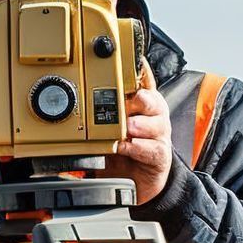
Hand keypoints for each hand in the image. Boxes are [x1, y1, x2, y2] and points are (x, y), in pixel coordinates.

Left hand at [102, 61, 172, 203]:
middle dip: (139, 99)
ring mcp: (159, 135)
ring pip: (156, 122)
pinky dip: (138, 147)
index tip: (132, 63)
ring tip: (127, 127)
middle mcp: (153, 116)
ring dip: (139, 124)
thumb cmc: (123, 148)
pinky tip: (126, 147)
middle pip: (152, 99)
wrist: (136, 180)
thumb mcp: (110, 126)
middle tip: (124, 104)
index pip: (144, 80)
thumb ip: (102, 109)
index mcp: (142, 103)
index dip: (139, 70)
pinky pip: (153, 148)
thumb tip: (81, 91)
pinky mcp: (160, 155)